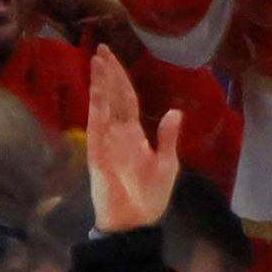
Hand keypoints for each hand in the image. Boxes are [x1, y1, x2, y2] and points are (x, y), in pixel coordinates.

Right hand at [82, 44, 183, 233]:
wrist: (136, 223)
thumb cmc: (150, 197)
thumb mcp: (167, 164)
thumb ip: (168, 138)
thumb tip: (176, 111)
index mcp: (134, 134)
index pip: (126, 99)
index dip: (121, 78)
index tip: (113, 59)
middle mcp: (118, 133)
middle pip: (112, 96)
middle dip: (108, 72)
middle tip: (101, 48)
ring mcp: (106, 140)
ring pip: (103, 105)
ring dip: (100, 82)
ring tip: (96, 59)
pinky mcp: (98, 152)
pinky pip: (97, 124)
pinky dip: (97, 105)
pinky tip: (97, 87)